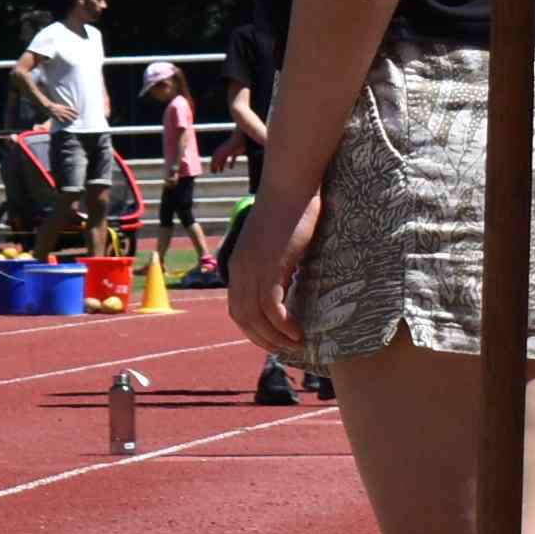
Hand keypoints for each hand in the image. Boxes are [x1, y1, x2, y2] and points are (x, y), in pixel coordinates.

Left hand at [224, 182, 323, 359]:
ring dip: (274, 337)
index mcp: (239, 265)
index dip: (252, 328)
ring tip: (295, 345)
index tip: (272, 338)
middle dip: (262, 338)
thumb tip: (292, 281)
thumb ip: (279, 264)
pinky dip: (282, 324)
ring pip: (255, 317)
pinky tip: (298, 331)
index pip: (237, 308)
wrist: (290, 184)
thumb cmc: (291, 208)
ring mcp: (252, 269)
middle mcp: (239, 270)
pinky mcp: (269, 266)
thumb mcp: (279, 243)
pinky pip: (271, 307)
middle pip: (242, 318)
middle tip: (284, 349)